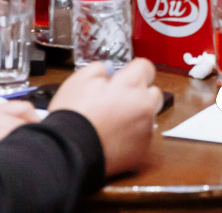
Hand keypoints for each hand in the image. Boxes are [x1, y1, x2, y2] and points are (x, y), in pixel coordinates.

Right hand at [49, 59, 162, 176]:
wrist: (68, 153)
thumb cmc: (73, 118)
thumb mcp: (80, 79)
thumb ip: (100, 69)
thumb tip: (108, 71)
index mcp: (131, 85)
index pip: (146, 67)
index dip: (133, 70)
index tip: (125, 76)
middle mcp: (144, 106)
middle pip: (153, 92)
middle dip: (140, 94)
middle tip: (119, 100)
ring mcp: (145, 130)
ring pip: (148, 116)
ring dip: (137, 115)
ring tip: (113, 122)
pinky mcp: (141, 150)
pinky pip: (143, 137)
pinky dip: (132, 136)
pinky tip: (114, 137)